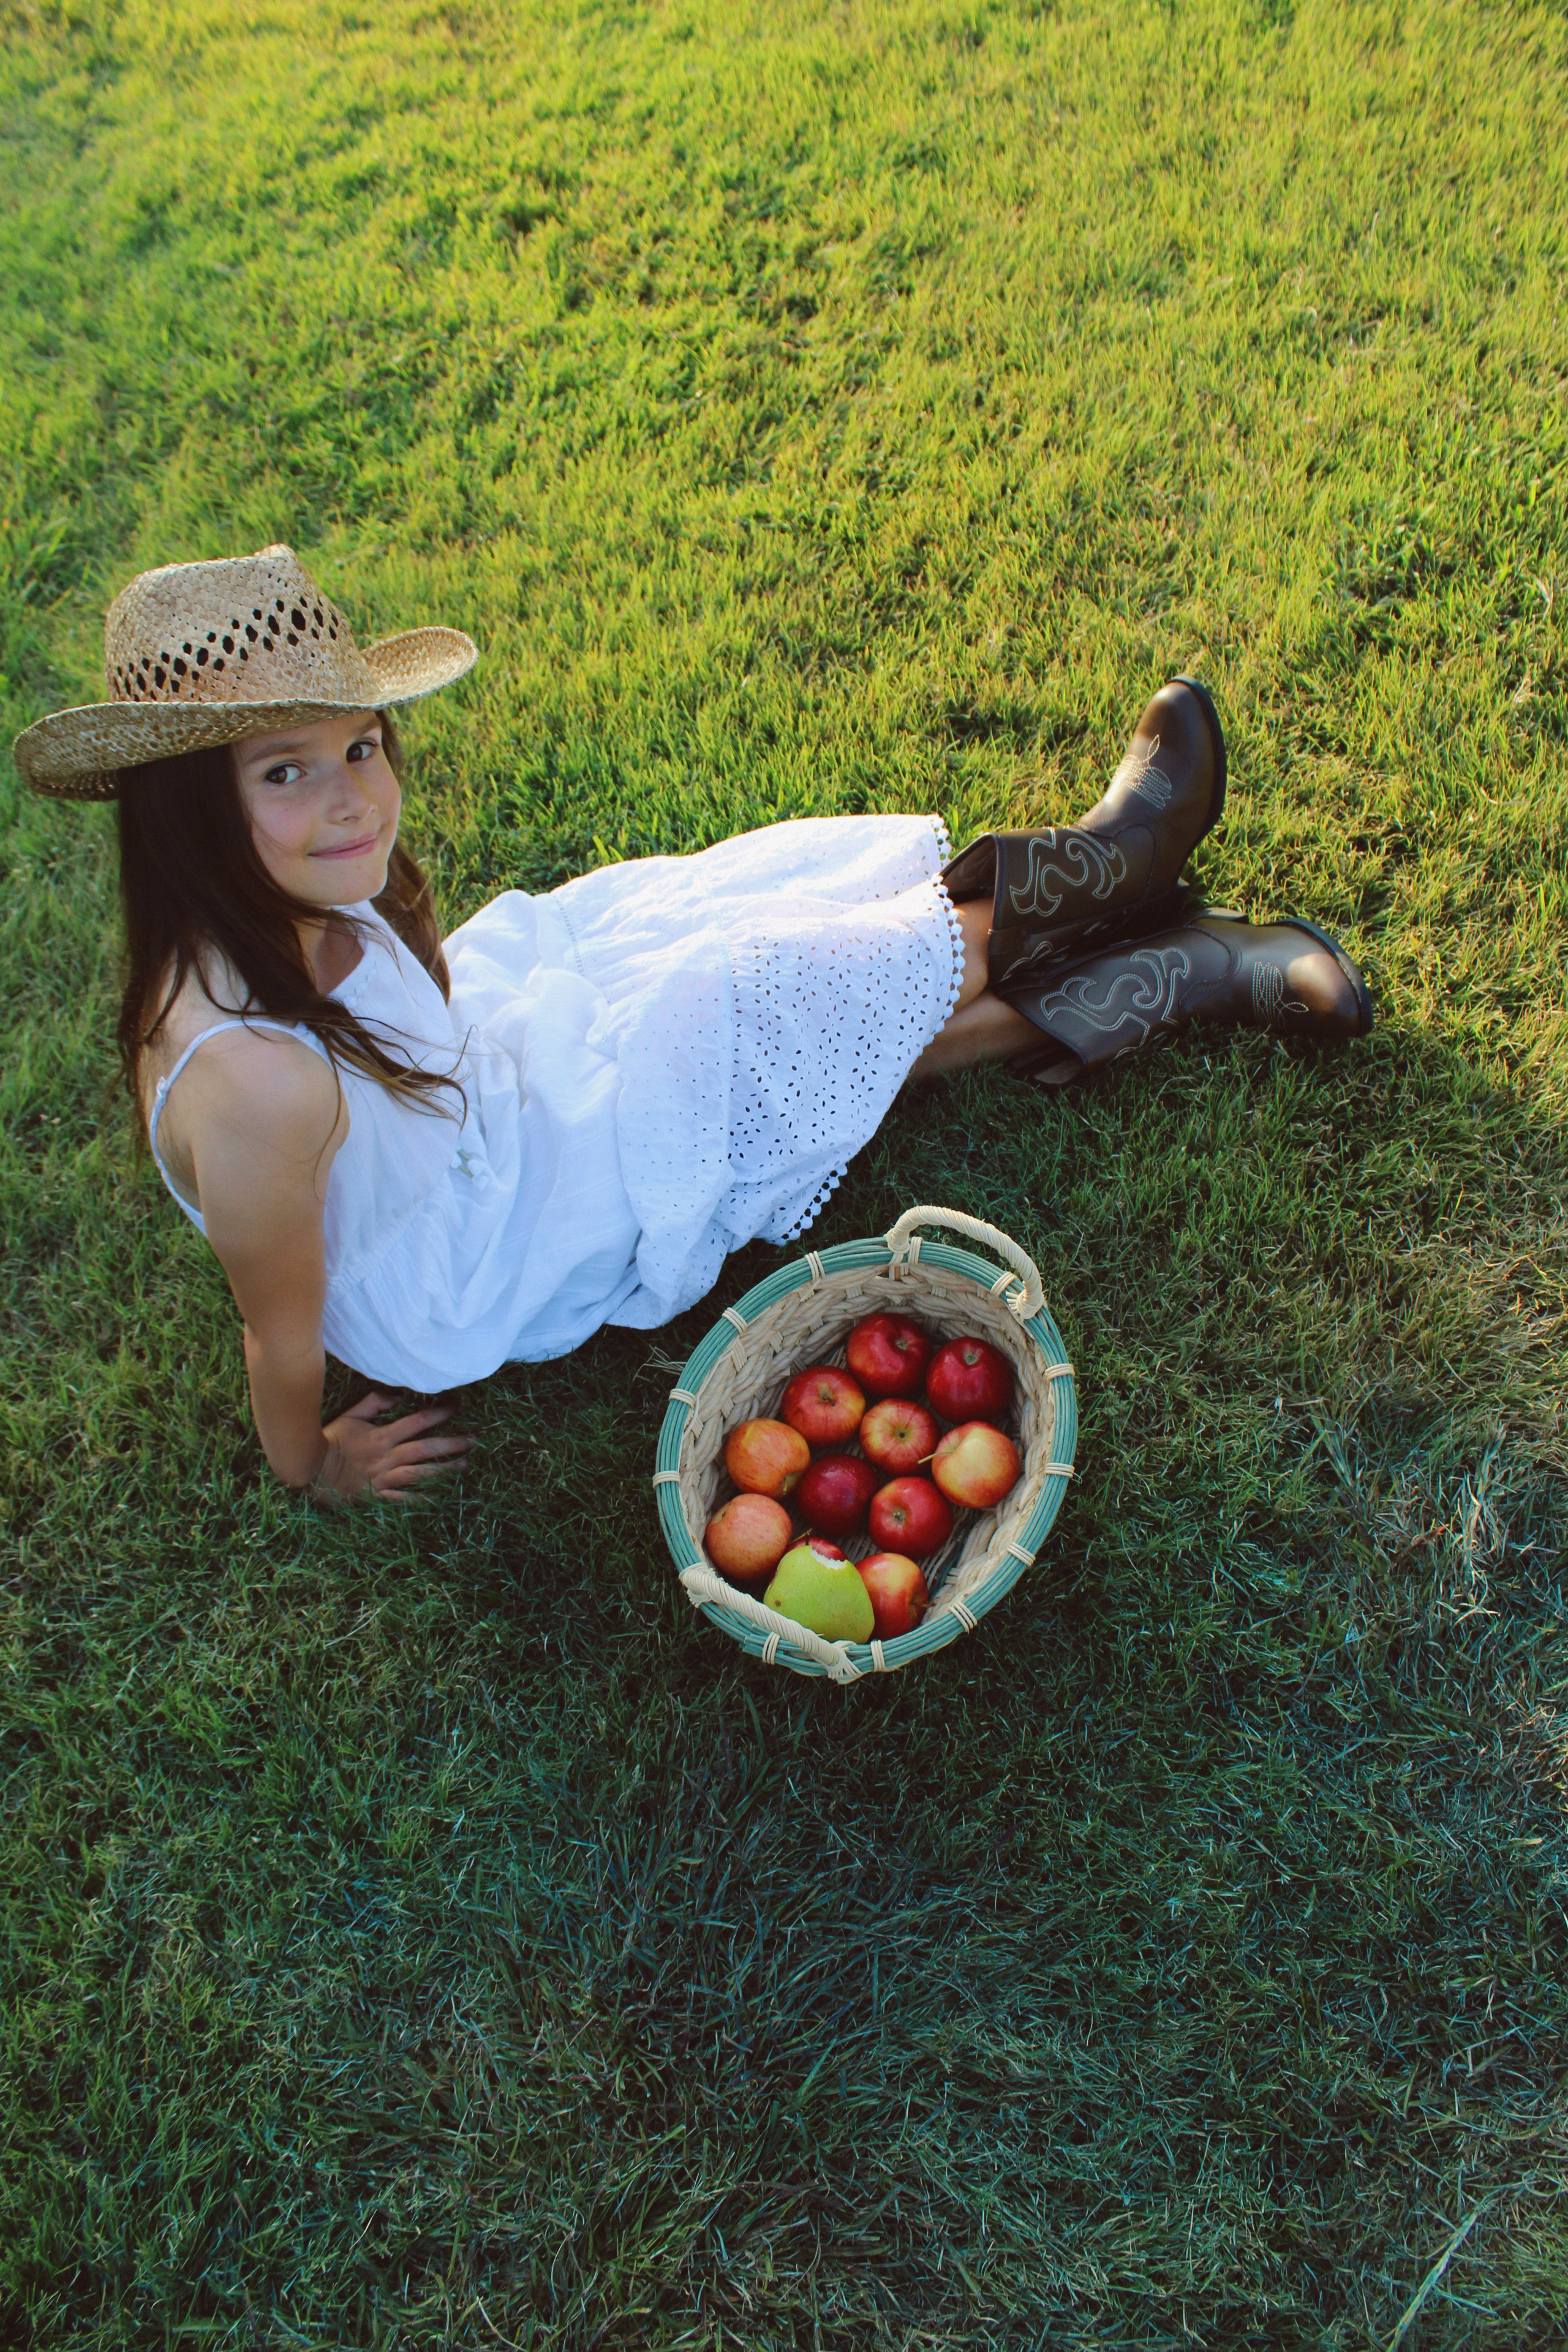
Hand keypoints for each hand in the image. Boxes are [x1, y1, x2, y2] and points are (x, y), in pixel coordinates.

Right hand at [314, 1391, 470, 1502]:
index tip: (456, 1407)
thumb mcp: (350, 1415)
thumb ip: (374, 1402)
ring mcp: (383, 1479)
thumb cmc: (332, 1440)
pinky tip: (439, 1498)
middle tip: (473, 1440)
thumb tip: (397, 1395)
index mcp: (381, 1437)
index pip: (416, 1422)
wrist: (312, 1470)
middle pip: (425, 1449)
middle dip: (451, 1443)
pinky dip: (421, 1499)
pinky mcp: (377, 1496)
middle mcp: (386, 1458)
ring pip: (419, 1474)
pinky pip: (403, 1500)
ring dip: (443, 1470)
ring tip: (463, 1465)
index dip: (438, 1414)